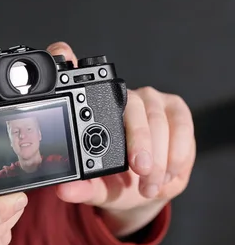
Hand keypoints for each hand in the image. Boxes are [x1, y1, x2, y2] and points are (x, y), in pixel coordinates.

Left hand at [47, 42, 195, 236]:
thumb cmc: (116, 184)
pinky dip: (177, 151)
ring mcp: (148, 100)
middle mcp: (119, 99)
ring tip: (151, 183)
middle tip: (139, 169)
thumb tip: (64, 191)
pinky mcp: (174, 108)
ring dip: (159, 154)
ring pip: (157, 118)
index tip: (62, 53)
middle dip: (138, 141)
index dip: (69, 59)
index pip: (78, 79)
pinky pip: (181, 124)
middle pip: (130, 107)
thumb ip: (82, 188)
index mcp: (91, 111)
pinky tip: (169, 171)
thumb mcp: (96, 189)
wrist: (145, 191)